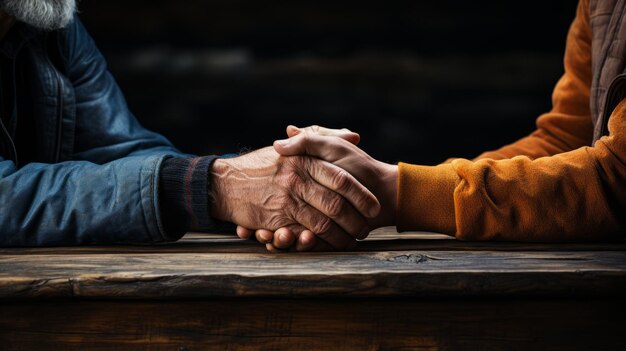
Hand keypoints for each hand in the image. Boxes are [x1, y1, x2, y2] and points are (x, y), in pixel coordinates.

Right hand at [210, 145, 380, 250]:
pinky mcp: (276, 221)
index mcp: (303, 161)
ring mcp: (285, 202)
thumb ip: (323, 138)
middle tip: (366, 228)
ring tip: (353, 240)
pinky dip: (320, 244)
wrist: (224, 183)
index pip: (340, 179)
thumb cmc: (262, 164)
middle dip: (355, 220)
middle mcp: (296, 181)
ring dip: (341, 236)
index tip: (374, 206)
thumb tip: (354, 136)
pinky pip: (303, 236)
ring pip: (322, 224)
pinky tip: (330, 246)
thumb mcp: (292, 147)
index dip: (360, 194)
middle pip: (335, 204)